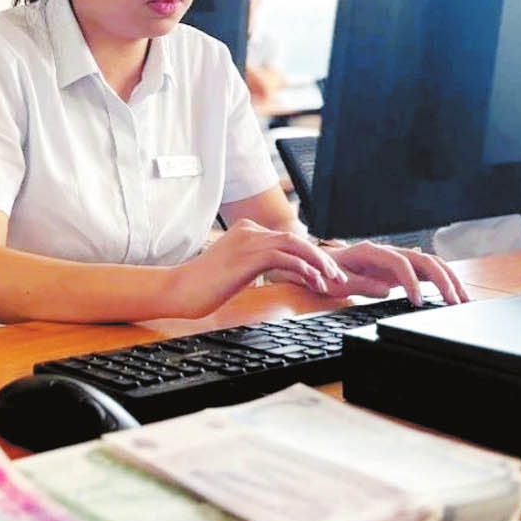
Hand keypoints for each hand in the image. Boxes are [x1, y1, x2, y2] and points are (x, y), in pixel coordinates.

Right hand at [176, 219, 346, 316]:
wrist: (181, 290)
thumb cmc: (206, 286)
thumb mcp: (239, 270)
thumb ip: (260, 264)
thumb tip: (288, 272)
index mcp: (247, 231)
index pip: (288, 240)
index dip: (311, 256)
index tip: (325, 273)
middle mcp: (250, 230)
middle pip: (296, 239)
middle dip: (321, 258)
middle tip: (338, 276)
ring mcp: (249, 241)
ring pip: (295, 245)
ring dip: (319, 262)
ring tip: (333, 279)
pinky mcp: (248, 255)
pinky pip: (284, 257)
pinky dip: (303, 268)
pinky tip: (314, 280)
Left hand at [322, 240, 469, 305]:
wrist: (323, 266)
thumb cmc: (328, 273)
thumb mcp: (338, 280)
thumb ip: (361, 284)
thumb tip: (386, 289)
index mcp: (371, 251)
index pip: (400, 262)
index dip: (412, 281)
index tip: (418, 301)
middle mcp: (389, 252)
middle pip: (424, 260)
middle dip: (442, 280)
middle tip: (454, 302)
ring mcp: (398, 259)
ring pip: (431, 264)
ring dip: (450, 280)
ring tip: (464, 300)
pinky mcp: (402, 269)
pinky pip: (427, 272)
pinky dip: (443, 282)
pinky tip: (455, 295)